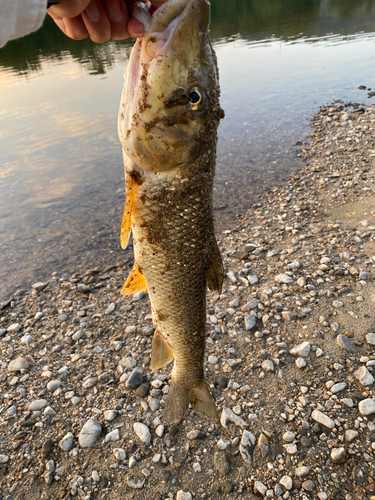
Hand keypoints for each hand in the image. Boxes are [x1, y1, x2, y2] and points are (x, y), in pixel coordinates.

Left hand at [47, 0, 166, 42]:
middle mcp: (107, 1)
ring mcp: (87, 12)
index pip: (139, 18)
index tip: (137, 25)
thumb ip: (154, 1)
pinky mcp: (68, 19)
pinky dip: (76, 20)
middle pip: (121, 32)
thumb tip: (155, 18)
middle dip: (116, 17)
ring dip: (97, 18)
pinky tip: (75, 4)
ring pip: (102, 36)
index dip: (139, 23)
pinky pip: (79, 34)